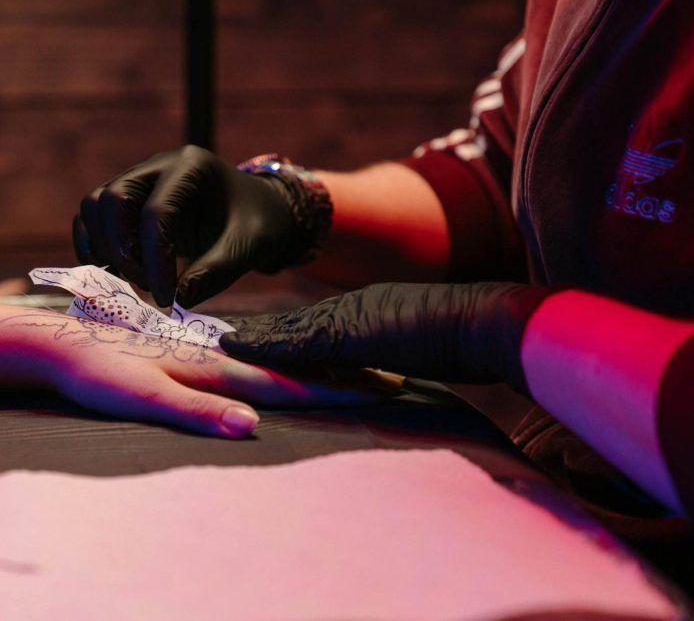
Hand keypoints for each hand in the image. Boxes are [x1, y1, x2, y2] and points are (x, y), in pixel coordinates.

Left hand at [12, 311, 377, 437]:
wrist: (52, 339)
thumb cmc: (91, 372)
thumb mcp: (138, 397)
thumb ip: (193, 411)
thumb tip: (252, 425)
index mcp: (210, 366)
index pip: (285, 383)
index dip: (333, 389)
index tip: (381, 385)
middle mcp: (212, 354)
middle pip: (288, 368)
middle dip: (337, 374)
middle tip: (385, 376)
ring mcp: (198, 349)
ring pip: (268, 360)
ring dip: (310, 367)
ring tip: (345, 370)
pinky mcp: (181, 349)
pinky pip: (242, 357)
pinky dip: (272, 362)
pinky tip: (274, 365)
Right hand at [73, 145, 299, 307]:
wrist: (257, 212)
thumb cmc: (259, 223)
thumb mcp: (250, 246)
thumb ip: (217, 270)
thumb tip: (179, 299)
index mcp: (193, 166)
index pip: (157, 211)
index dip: (155, 259)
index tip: (167, 296)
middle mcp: (158, 165)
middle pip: (113, 198)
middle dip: (123, 250)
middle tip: (149, 286)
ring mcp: (138, 179)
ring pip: (95, 205)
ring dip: (106, 247)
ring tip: (137, 279)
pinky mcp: (127, 200)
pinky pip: (92, 217)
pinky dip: (95, 245)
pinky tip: (115, 273)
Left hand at [220, 282, 555, 391]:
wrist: (485, 322)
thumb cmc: (462, 339)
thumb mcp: (418, 350)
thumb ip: (388, 361)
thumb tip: (379, 382)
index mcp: (362, 316)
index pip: (310, 328)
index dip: (275, 336)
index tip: (242, 341)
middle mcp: (348, 311)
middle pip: (290, 326)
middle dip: (251, 334)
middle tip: (208, 338)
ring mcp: (348, 318)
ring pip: (287, 330)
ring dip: (249, 339)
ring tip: (210, 343)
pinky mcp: (352, 331)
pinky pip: (299, 340)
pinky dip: (266, 344)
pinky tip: (236, 348)